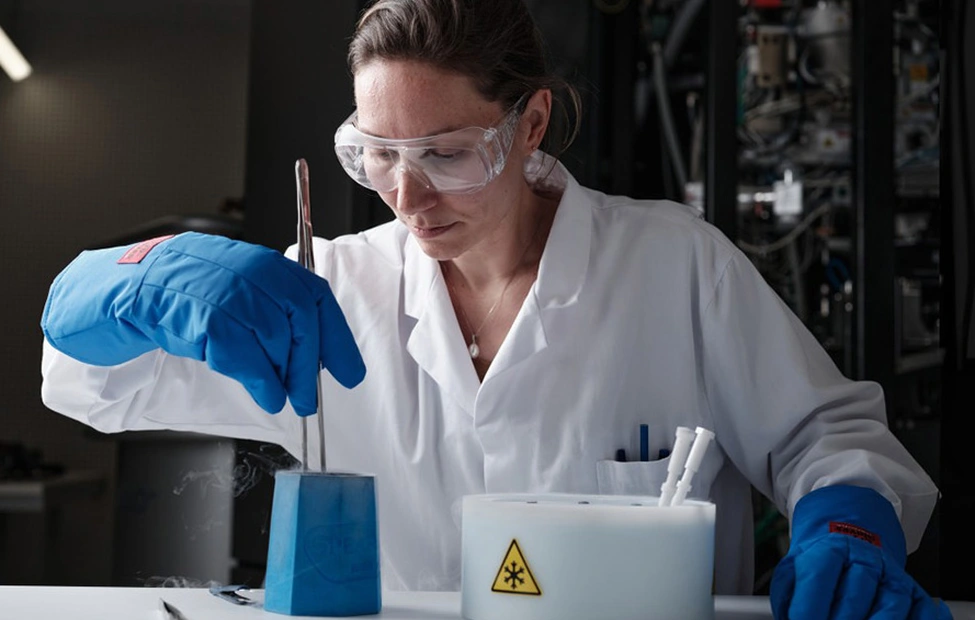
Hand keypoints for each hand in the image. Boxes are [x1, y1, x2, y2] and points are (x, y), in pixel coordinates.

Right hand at [41, 232, 364, 414]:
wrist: (99, 298)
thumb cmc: (164, 308)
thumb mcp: (223, 308)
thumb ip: (263, 321)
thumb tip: (307, 361)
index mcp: (250, 262)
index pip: (309, 292)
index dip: (335, 335)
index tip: (349, 372)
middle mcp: (234, 263)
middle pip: (296, 309)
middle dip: (311, 359)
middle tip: (311, 397)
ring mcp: (207, 280)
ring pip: (269, 327)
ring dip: (285, 372)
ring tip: (285, 399)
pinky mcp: (180, 306)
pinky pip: (235, 343)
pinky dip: (257, 375)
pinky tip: (265, 395)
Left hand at [770, 485, 951, 619]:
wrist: (853, 537)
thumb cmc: (820, 562)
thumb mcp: (792, 570)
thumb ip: (785, 597)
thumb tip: (788, 618)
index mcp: (831, 548)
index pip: (820, 576)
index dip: (808, 607)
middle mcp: (866, 560)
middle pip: (854, 598)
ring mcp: (893, 577)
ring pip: (889, 611)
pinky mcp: (916, 594)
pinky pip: (922, 614)